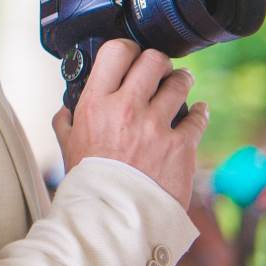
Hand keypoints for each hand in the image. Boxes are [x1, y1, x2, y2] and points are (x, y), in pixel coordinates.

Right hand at [51, 39, 208, 209]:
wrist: (112, 216)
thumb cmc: (88, 181)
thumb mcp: (66, 145)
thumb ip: (66, 121)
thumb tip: (66, 108)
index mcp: (96, 103)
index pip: (116, 51)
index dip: (127, 49)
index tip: (132, 56)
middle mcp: (126, 107)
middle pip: (153, 60)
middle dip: (159, 62)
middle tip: (160, 70)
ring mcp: (155, 125)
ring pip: (179, 82)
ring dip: (181, 80)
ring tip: (181, 83)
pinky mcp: (181, 145)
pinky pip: (198, 116)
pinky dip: (199, 112)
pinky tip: (197, 111)